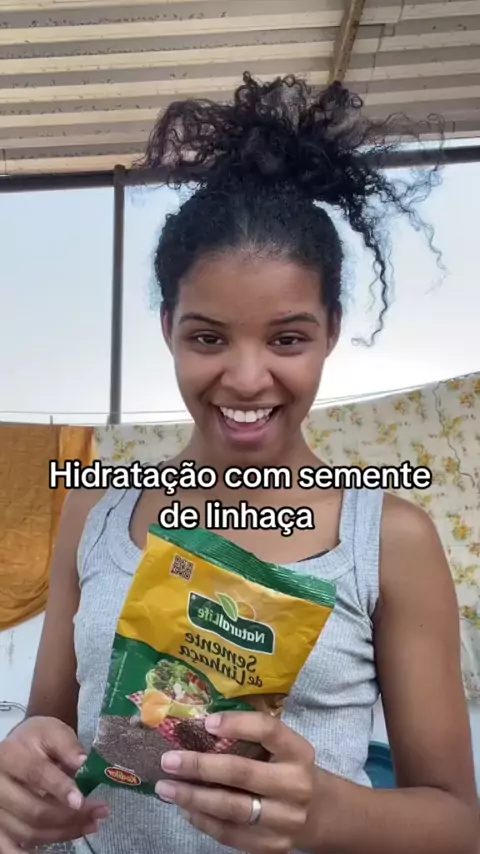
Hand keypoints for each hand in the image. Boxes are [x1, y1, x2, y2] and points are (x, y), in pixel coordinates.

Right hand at [0, 716, 108, 852]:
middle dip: (70, 816)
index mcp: (10, 756)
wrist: (19, 748)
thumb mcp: (53, 732)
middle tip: (99, 812)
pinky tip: (58, 846)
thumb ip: (68, 746)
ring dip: (63, 833)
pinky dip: (31, 853)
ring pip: (28, 832)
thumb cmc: (37, 739)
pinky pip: (11, 848)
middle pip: (33, 810)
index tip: (81, 801)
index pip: (35, 774)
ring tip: (91, 824)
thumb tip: (83, 762)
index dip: (59, 789)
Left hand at [155, 711, 314, 853]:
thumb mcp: (281, 748)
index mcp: (298, 751)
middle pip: (242, 773)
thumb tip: (195, 728)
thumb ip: (250, 738)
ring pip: (232, 809)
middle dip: (200, 766)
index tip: (205, 723)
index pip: (269, 731)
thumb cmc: (287, 768)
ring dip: (193, 797)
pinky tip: (185, 809)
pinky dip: (203, 821)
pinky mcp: (272, 846)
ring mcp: (285, 820)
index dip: (237, 724)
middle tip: (168, 760)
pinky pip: (230, 835)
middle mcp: (296, 785)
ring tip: (166, 788)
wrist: (319, 812)